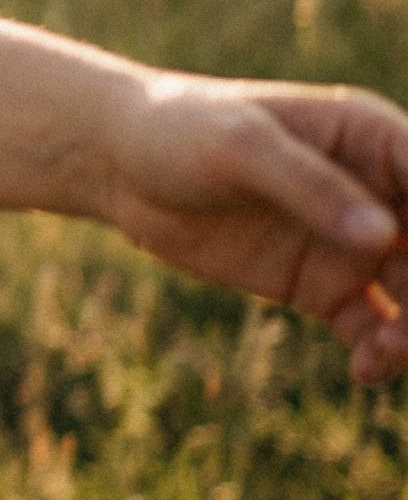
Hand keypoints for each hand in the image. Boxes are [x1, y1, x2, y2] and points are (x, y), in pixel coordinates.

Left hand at [99, 78, 407, 381]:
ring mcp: (351, 244)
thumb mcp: (239, 146)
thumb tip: (383, 236)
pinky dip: (381, 353)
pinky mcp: (320, 287)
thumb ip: (309, 188)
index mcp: (371, 139)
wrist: (118, 167)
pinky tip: (366, 368)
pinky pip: (373, 329)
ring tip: (388, 350)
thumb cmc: (178, 131)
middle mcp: (377, 194)